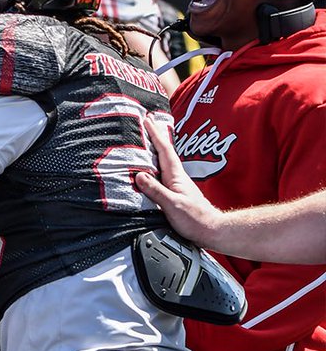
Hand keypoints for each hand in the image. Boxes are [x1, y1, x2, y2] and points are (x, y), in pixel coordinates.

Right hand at [135, 115, 219, 243]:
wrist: (211, 231)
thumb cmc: (195, 219)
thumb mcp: (172, 204)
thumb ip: (156, 190)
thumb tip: (139, 175)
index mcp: (176, 176)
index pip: (164, 150)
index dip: (155, 134)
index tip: (147, 119)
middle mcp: (176, 177)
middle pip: (163, 152)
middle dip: (154, 136)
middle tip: (146, 122)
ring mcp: (176, 185)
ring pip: (161, 163)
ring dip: (153, 150)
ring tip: (143, 141)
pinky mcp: (174, 194)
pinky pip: (160, 175)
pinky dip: (153, 167)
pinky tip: (148, 169)